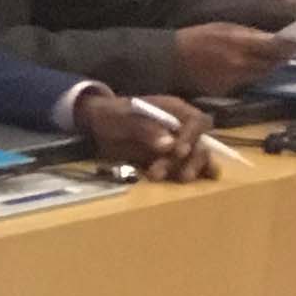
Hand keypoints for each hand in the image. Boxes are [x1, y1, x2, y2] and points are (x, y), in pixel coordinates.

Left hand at [76, 88, 216, 183]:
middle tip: (161, 172)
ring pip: (195, 159)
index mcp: (174, 110)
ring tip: (158, 178)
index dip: (193, 136)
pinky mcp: (170, 163)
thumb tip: (169, 144)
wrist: (96, 129)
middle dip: (186, 161)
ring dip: (183, 170)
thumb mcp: (123, 118)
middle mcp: (182, 128)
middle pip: (200, 144)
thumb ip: (145, 128)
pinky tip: (180, 184)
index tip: (179, 151)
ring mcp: (177, 146)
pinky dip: (184, 177)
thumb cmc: (112, 116)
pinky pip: (184, 169)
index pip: (197, 121)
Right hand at [169, 22, 293, 95]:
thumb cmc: (197, 38)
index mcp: (241, 44)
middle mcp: (242, 64)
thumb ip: (249, 34)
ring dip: (265, 67)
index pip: (276, 48)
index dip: (289, 46)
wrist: (170, 60)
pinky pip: (247, 83)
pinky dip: (249, 76)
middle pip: (272, 64)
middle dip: (278, 58)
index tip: (295, 43)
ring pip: (261, 75)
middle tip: (281, 51)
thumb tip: (273, 38)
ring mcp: (236, 80)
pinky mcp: (228, 91)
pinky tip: (241, 69)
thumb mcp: (224, 27)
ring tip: (260, 59)